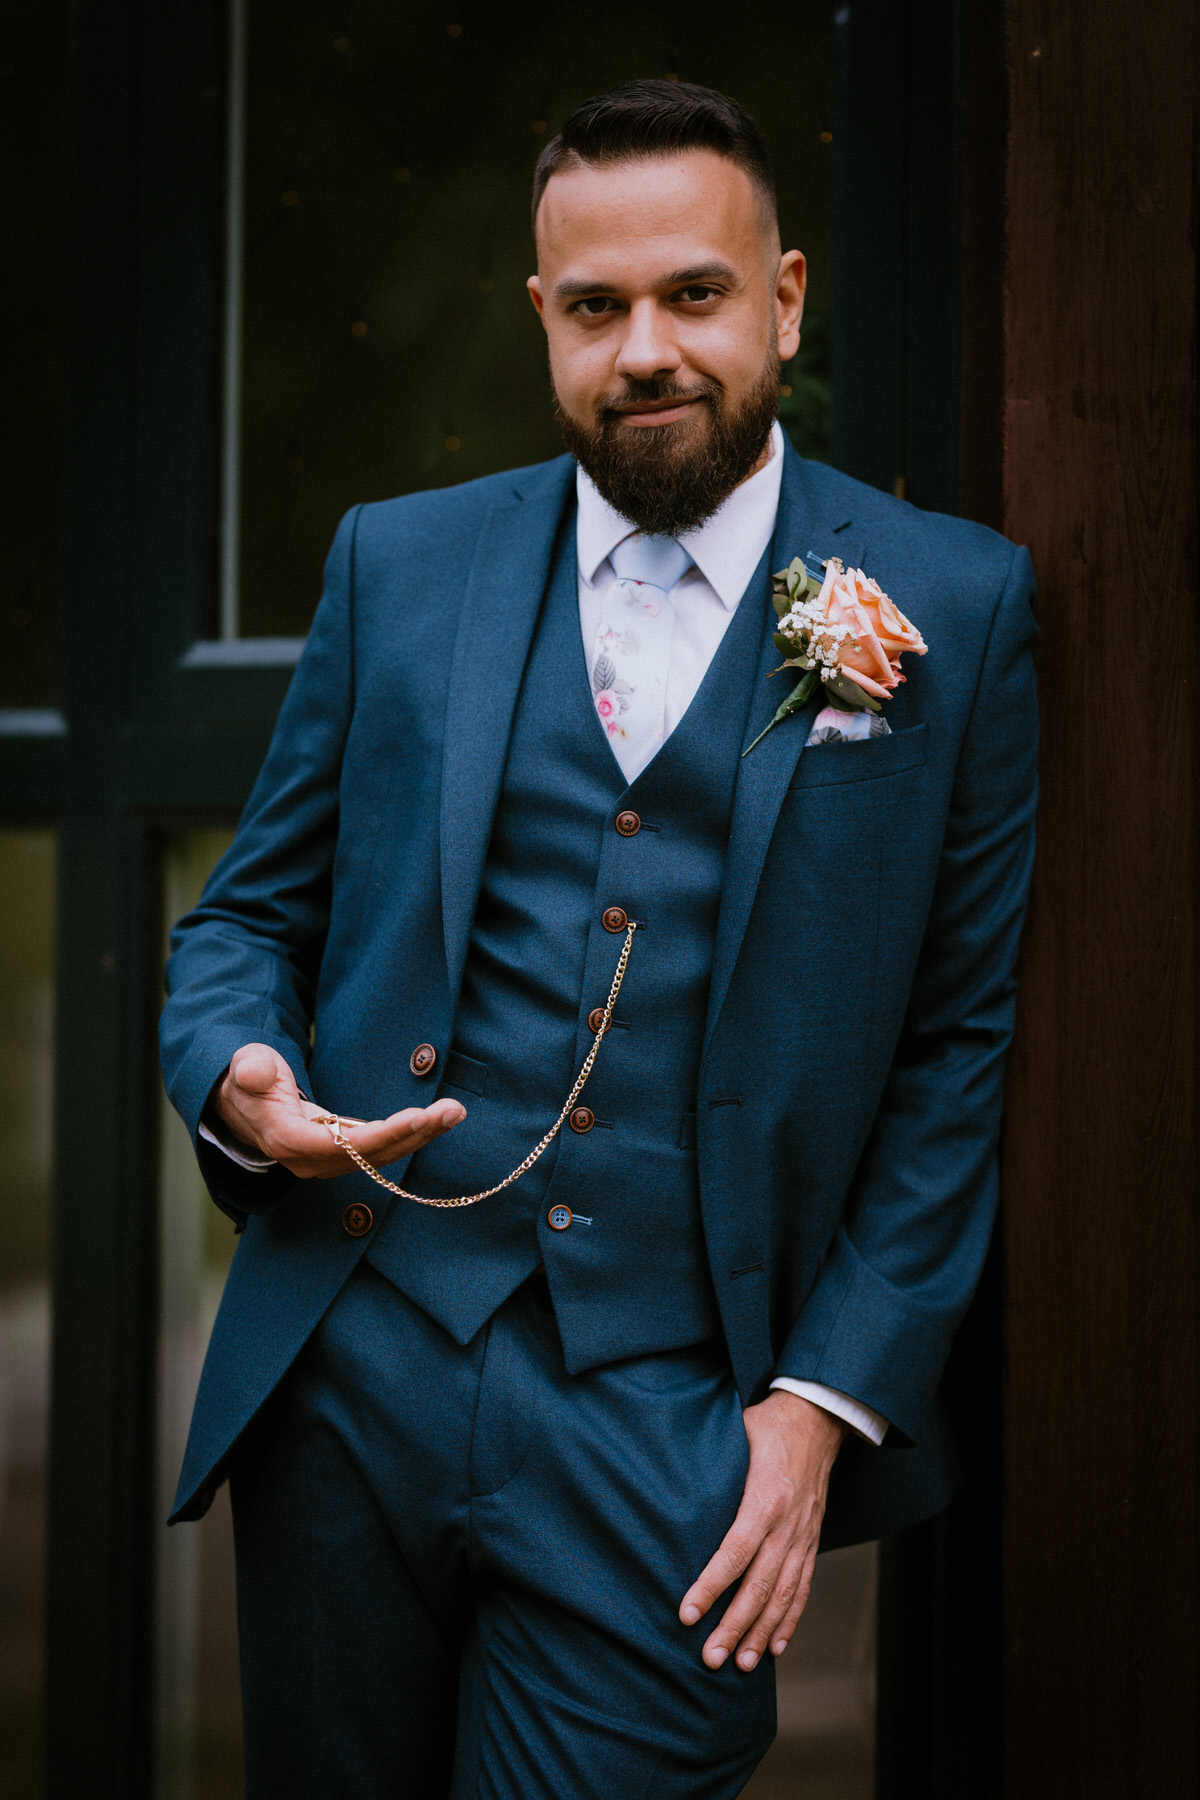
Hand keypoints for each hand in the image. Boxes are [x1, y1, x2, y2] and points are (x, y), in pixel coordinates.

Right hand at [210, 1042, 464, 1178]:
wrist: (241, 1103)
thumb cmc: (246, 1079)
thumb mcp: (244, 1066)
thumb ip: (250, 1068)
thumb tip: (254, 1072)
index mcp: (287, 1139)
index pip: (340, 1145)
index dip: (380, 1137)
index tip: (416, 1117)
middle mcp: (310, 1159)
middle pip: (370, 1155)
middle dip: (414, 1134)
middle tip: (452, 1110)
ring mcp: (327, 1160)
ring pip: (381, 1155)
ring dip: (421, 1135)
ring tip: (455, 1111)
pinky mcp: (342, 1153)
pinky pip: (381, 1149)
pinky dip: (410, 1135)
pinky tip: (438, 1119)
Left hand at [679, 1390, 846, 1669]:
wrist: (818, 1418)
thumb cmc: (767, 1425)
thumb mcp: (734, 1435)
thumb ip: (707, 1462)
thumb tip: (659, 1477)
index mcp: (765, 1498)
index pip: (735, 1551)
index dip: (711, 1586)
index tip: (687, 1614)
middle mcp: (787, 1524)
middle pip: (760, 1584)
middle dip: (735, 1625)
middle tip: (710, 1658)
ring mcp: (803, 1536)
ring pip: (783, 1594)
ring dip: (761, 1632)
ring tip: (739, 1663)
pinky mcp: (812, 1541)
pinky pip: (803, 1587)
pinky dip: (791, 1619)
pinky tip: (775, 1646)